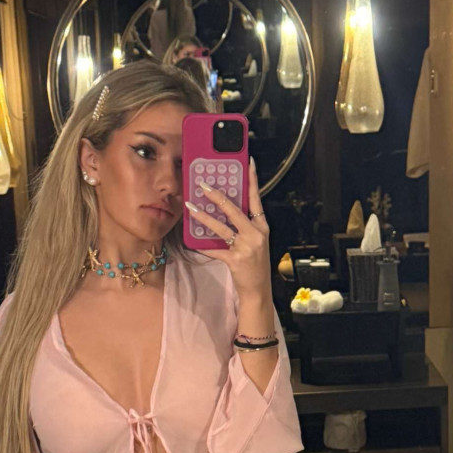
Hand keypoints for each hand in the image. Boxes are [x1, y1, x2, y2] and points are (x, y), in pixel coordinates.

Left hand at [185, 158, 270, 297]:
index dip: (252, 180)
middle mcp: (256, 235)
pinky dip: (202, 245)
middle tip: (203, 184)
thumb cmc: (255, 264)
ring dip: (203, 217)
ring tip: (190, 207)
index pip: (256, 198)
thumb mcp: (255, 242)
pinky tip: (192, 241)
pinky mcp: (235, 260)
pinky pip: (214, 250)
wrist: (258, 290)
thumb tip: (224, 210)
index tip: (248, 162)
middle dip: (217, 196)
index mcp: (262, 227)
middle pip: (234, 210)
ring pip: (221, 227)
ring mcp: (246, 247)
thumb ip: (244, 226)